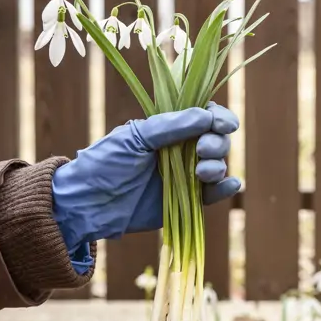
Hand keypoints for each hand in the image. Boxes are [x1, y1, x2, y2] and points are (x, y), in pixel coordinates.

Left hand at [52, 102, 240, 254]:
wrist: (88, 204)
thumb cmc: (105, 164)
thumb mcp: (134, 137)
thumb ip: (170, 126)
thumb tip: (206, 116)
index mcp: (168, 128)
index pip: (203, 115)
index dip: (218, 117)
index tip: (221, 124)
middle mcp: (181, 149)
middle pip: (216, 139)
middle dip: (216, 143)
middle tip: (202, 150)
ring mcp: (185, 175)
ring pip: (217, 165)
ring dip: (217, 165)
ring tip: (201, 173)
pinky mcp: (187, 201)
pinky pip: (213, 193)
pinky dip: (226, 188)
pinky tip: (231, 184)